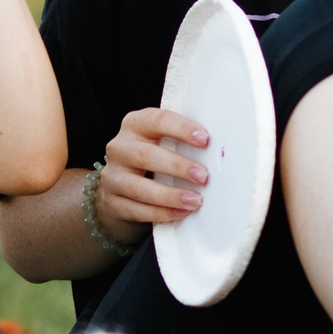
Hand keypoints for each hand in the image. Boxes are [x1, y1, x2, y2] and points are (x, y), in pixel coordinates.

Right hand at [90, 107, 210, 243]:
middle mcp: (120, 147)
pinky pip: (136, 210)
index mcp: (135, 125)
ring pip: (138, 187)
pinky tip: (181, 213)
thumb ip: (183, 141)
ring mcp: (112, 176)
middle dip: (177, 166)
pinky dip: (160, 213)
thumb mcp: (162, 141)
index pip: (157, 120)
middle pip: (145, 155)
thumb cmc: (154, 157)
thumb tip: (220, 152)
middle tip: (203, 176)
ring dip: (170, 195)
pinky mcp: (112, 201)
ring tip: (195, 201)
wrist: (122, 184)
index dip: (181, 129)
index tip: (205, 140)